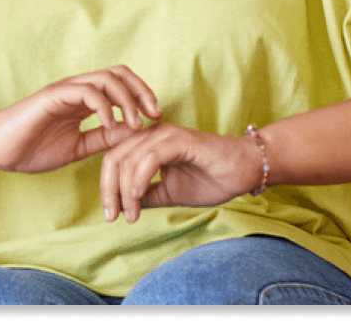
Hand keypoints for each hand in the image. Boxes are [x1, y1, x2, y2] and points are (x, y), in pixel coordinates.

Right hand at [0, 66, 161, 173]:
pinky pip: (86, 92)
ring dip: (128, 100)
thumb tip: (133, 134)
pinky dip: (105, 107)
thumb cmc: (30, 148)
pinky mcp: (53, 95)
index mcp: (84, 100)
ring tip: (135, 124)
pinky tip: (111, 126)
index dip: (142, 98)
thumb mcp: (77, 147)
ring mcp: (66, 90)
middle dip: (143, 91)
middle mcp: (78, 89)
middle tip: (155, 115)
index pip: (121, 85)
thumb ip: (102, 139)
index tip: (156, 120)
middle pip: (120, 74)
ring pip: (107, 78)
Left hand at [99, 123, 262, 222]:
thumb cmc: (211, 179)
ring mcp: (166, 135)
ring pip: (129, 158)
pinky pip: (150, 157)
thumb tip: (123, 207)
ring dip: (124, 190)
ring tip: (130, 214)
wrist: (244, 171)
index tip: (110, 214)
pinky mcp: (181, 139)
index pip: (114, 159)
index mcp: (148, 144)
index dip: (106, 186)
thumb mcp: (170, 193)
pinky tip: (138, 196)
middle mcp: (153, 134)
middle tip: (113, 216)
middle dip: (108, 189)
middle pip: (114, 157)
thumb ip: (147, 196)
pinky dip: (139, 178)